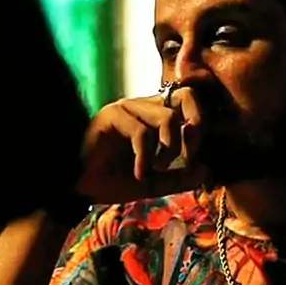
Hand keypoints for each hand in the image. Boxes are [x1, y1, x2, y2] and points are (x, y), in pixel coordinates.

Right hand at [77, 87, 208, 203]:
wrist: (78, 187)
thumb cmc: (113, 181)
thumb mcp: (154, 183)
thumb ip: (180, 178)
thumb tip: (207, 170)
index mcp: (156, 117)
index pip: (189, 102)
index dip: (200, 126)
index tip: (195, 157)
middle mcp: (144, 107)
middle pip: (186, 96)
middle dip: (195, 125)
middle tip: (188, 155)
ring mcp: (127, 108)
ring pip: (167, 117)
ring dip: (169, 149)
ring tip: (155, 169)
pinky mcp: (111, 116)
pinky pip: (142, 132)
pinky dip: (145, 158)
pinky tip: (138, 173)